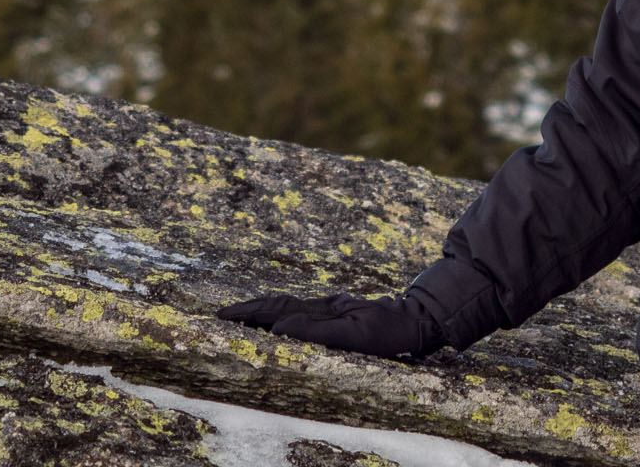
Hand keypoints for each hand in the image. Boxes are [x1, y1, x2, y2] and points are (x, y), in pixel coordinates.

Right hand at [216, 289, 445, 357]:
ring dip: (261, 311)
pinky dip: (280, 315)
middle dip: (248, 310)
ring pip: (288, 306)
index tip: (223, 315)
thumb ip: (316, 331)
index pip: (276, 310)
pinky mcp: (338, 313)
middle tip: (220, 314)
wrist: (419, 317)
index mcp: (323, 309)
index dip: (248, 313)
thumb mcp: (355, 334)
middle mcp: (323, 305)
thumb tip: (277, 331)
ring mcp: (331, 308)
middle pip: (278, 305)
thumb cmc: (390, 331)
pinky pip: (301, 312)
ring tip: (238, 317)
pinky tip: (275, 320)